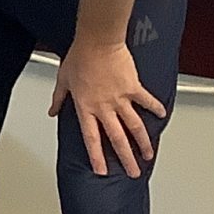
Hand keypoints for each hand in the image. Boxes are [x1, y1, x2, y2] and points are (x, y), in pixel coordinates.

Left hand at [49, 39, 167, 177]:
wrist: (98, 41)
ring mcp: (120, 99)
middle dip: (126, 158)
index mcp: (86, 107)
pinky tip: (162, 115)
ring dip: (143, 143)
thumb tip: (52, 110)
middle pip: (117, 139)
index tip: (101, 171)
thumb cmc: (80, 56)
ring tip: (148, 155)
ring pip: (134, 126)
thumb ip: (58, 98)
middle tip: (133, 172)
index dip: (96, 157)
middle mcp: (104, 107)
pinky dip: (155, 108)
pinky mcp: (133, 87)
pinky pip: (146, 101)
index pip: (91, 139)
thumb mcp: (63, 79)